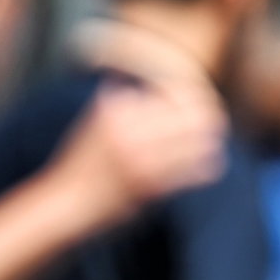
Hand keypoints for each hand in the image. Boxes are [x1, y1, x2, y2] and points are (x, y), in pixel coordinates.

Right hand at [43, 77, 228, 231]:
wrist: (64, 204)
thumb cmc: (81, 162)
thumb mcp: (95, 121)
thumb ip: (118, 96)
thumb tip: (139, 76)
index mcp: (119, 110)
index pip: (175, 91)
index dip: (193, 95)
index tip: (197, 102)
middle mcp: (131, 131)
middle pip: (195, 113)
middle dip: (210, 114)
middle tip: (215, 120)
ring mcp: (141, 159)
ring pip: (201, 141)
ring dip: (209, 141)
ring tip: (210, 141)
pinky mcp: (150, 186)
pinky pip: (196, 171)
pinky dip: (207, 165)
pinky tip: (208, 163)